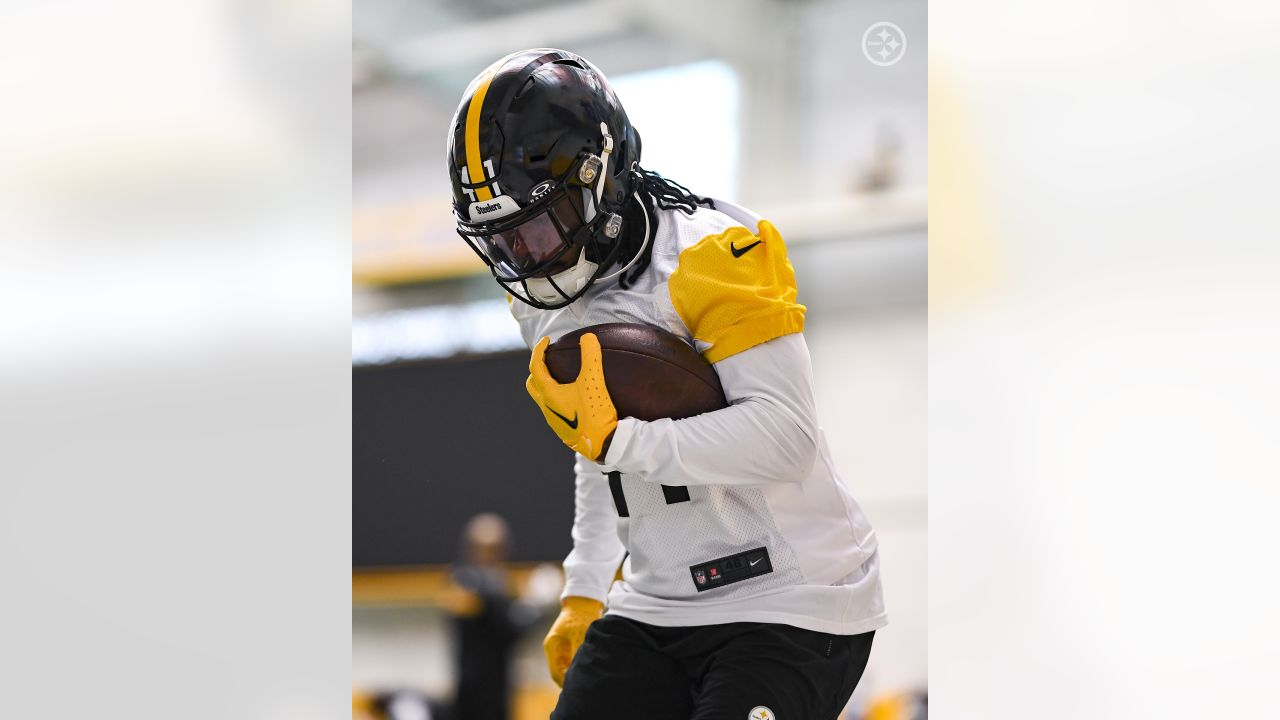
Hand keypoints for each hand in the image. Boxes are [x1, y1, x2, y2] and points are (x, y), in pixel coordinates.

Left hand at [525, 333, 617, 460]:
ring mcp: (554, 420)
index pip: (536, 367)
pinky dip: (557, 396)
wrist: (603, 445)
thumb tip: (588, 337)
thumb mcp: (594, 382)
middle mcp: (546, 408)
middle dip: (537, 369)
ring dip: (547, 384)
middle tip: (549, 359)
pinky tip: (574, 396)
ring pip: (542, 398)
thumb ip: (591, 357)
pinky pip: (553, 408)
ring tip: (562, 376)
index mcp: (549, 395)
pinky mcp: (563, 429)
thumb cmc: (595, 414)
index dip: (539, 350)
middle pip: (532, 384)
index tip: (546, 340)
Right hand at [543, 596, 603, 686]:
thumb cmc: (581, 616)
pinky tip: (588, 670)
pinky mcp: (568, 645)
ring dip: (574, 673)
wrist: (584, 601)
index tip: (577, 689)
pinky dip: (577, 666)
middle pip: (560, 672)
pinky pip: (571, 661)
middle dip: (570, 680)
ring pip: (565, 668)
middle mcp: (554, 648)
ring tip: (587, 680)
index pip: (555, 673)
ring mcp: (560, 647)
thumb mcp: (579, 636)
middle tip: (584, 687)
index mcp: (552, 646)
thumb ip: (576, 654)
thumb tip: (576, 672)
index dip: (566, 683)